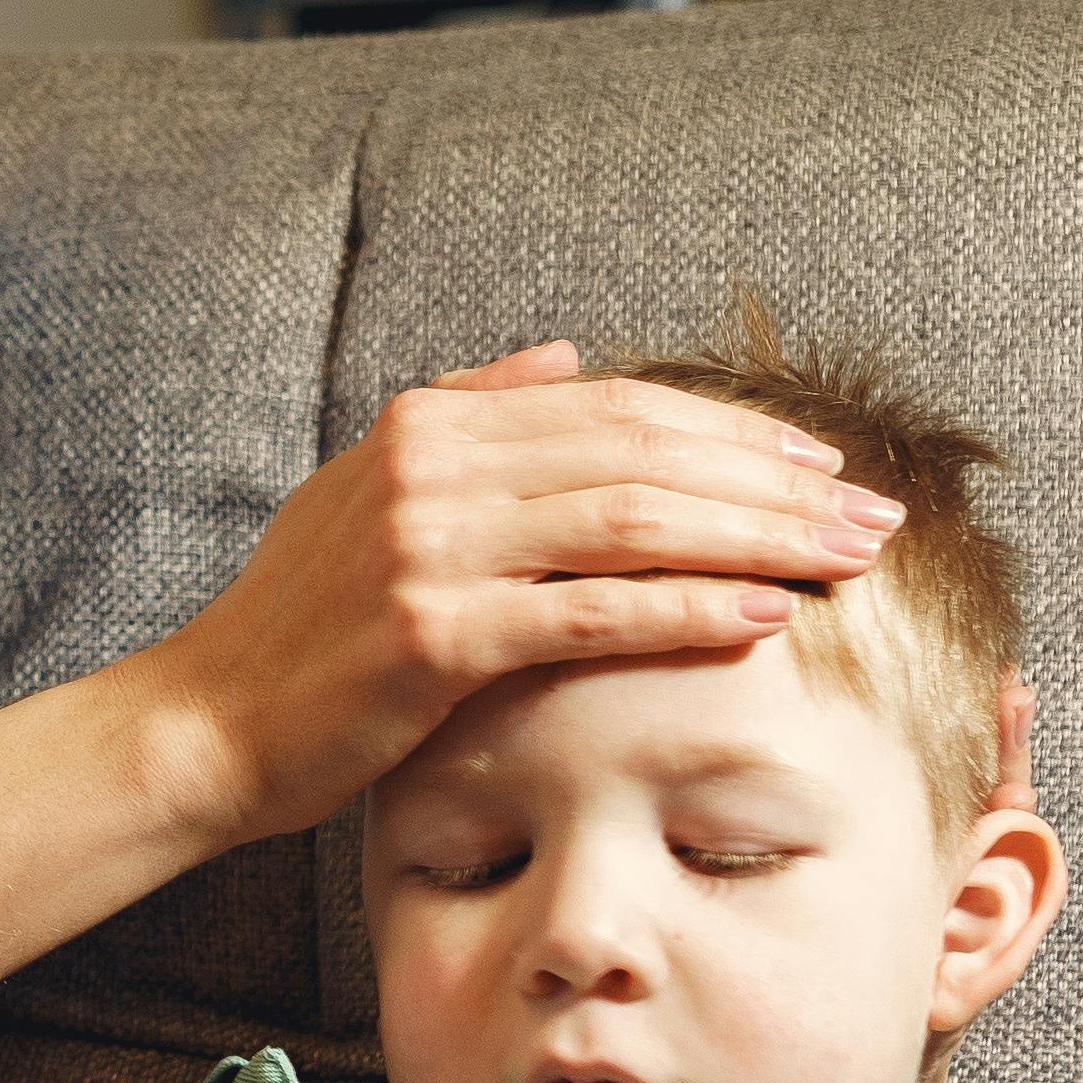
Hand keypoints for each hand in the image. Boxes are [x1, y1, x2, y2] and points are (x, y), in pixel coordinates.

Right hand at [128, 345, 905, 845]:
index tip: (821, 462)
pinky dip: (688, 611)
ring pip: (634, 524)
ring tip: (846, 560)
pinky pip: (592, 614)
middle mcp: (431, 469)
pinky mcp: (434, 636)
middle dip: (772, 482)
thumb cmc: (303, 626)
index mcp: (429, 426)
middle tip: (873, 513)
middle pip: (642, 455)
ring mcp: (428, 549)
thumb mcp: (371, 492)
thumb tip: (567, 358)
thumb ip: (471, 414)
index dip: (730, 431)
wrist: (210, 724)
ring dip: (757, 538)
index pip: (616, 408)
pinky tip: (764, 617)